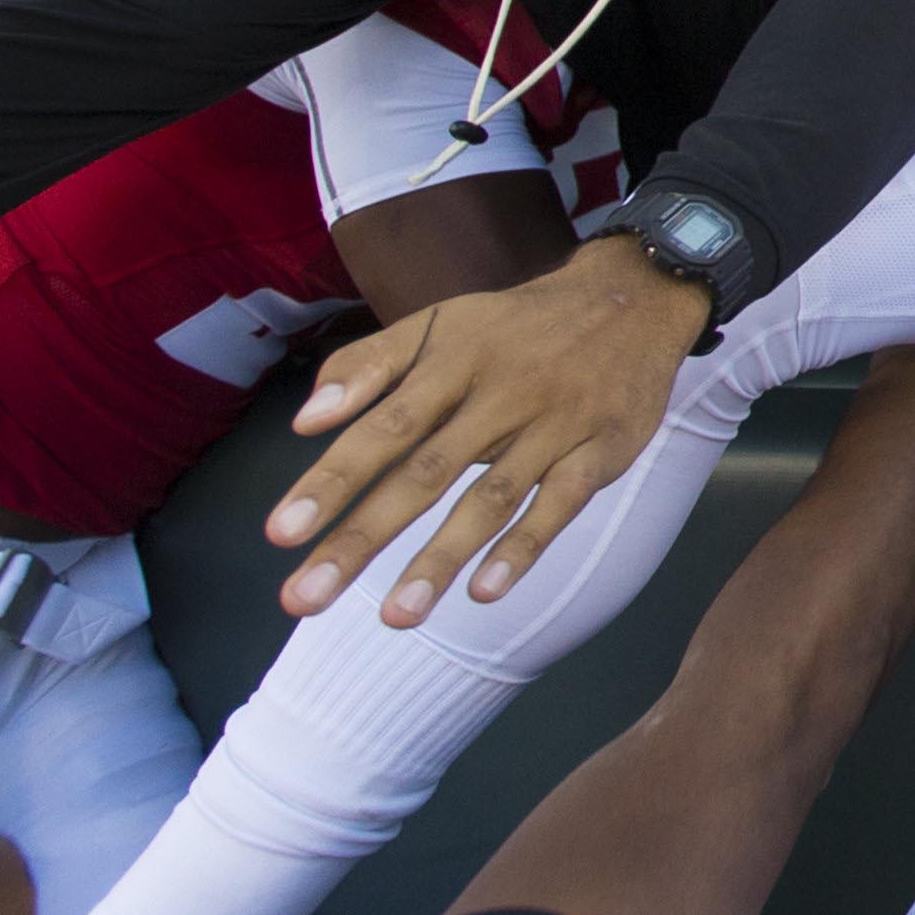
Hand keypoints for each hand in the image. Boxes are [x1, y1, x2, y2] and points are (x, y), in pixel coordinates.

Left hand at [266, 233, 710, 623]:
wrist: (635, 298)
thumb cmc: (516, 325)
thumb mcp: (440, 323)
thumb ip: (368, 366)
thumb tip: (304, 422)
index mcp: (452, 362)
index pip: (383, 428)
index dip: (333, 480)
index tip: (280, 535)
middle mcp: (499, 395)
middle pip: (424, 473)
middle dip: (362, 538)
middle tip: (305, 598)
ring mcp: (553, 425)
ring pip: (491, 498)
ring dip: (440, 559)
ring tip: (394, 617)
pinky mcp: (600, 451)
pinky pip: (560, 504)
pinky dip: (525, 547)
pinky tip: (485, 591)